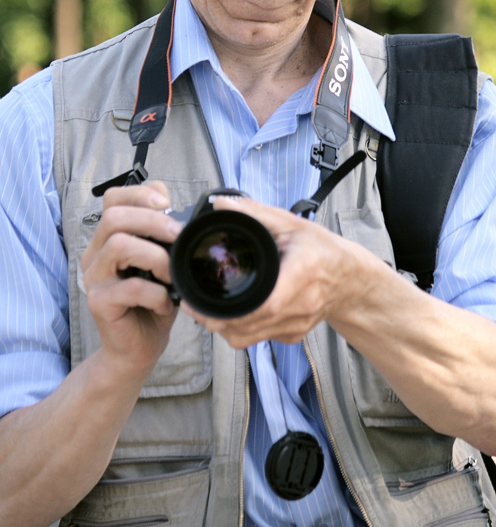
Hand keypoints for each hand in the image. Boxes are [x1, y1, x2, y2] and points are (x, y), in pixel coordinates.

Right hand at [81, 181, 182, 376]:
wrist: (138, 348)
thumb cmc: (152, 302)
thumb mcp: (162, 262)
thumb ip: (164, 237)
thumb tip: (183, 213)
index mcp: (108, 238)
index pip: (113, 199)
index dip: (140, 194)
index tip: (167, 204)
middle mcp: (95, 254)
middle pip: (114, 217)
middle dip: (152, 221)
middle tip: (178, 235)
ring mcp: (94, 278)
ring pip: (118, 245)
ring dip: (155, 255)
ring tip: (170, 273)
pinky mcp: (99, 303)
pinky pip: (130, 287)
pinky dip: (156, 293)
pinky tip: (165, 302)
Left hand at [182, 194, 365, 348]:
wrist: (350, 280)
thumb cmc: (322, 249)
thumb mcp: (292, 224)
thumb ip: (255, 213)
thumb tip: (222, 204)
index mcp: (302, 275)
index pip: (267, 303)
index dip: (234, 310)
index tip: (205, 303)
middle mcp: (301, 306)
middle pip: (250, 326)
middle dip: (215, 320)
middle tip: (192, 304)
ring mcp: (296, 325)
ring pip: (250, 339)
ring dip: (223, 328)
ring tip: (204, 310)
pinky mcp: (292, 336)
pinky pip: (259, 339)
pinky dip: (240, 329)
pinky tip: (231, 313)